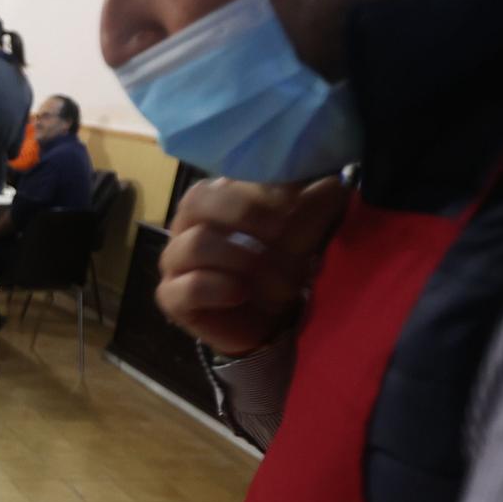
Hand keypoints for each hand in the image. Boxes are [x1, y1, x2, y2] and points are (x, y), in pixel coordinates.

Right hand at [157, 176, 347, 356]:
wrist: (266, 323)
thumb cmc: (278, 266)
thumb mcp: (305, 233)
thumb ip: (315, 207)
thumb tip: (330, 186)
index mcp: (214, 196)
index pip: (230, 178)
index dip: (267, 192)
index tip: (300, 209)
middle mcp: (187, 223)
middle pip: (200, 200)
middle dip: (249, 216)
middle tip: (286, 237)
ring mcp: (174, 260)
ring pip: (197, 243)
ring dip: (245, 258)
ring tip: (278, 278)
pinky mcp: (171, 296)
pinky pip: (189, 286)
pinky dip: (220, 288)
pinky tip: (241, 293)